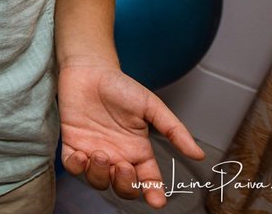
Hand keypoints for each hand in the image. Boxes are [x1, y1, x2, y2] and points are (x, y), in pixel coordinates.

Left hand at [59, 62, 204, 208]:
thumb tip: (198, 154)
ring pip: (98, 181)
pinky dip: (76, 168)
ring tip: (101, 154)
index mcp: (138, 150)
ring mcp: (94, 152)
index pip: (148, 179)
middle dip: (125, 185)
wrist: (90, 70)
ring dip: (100, 175)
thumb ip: (174, 130)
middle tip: (124, 166)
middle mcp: (117, 156)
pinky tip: (81, 155)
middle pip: (123, 187)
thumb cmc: (120, 86)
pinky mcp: (72, 144)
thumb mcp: (151, 106)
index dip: (153, 193)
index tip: (156, 201)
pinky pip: (73, 167)